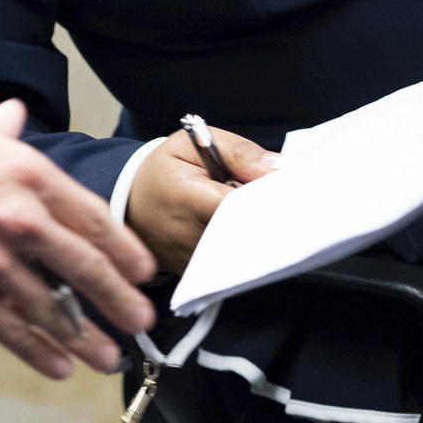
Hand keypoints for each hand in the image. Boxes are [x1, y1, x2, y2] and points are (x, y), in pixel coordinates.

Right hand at [0, 98, 155, 380]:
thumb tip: (13, 117)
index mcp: (24, 173)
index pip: (90, 216)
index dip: (122, 247)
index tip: (140, 266)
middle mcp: (18, 219)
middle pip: (84, 266)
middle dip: (118, 298)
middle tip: (140, 318)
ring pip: (53, 308)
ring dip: (87, 337)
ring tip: (109, 356)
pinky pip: (10, 330)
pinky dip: (37, 352)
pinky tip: (58, 364)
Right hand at [124, 126, 280, 277]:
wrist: (130, 204)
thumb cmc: (163, 171)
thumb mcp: (193, 144)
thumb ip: (239, 153)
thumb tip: (282, 169)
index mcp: (191, 201)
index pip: (246, 209)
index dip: (274, 200)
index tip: (293, 189)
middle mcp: (193, 240)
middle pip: (252, 234)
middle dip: (272, 215)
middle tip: (279, 195)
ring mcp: (197, 264)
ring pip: (249, 250)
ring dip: (260, 230)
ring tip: (252, 208)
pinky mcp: (202, 278)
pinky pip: (237, 262)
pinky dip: (247, 244)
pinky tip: (243, 226)